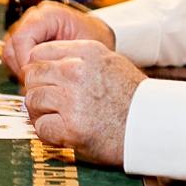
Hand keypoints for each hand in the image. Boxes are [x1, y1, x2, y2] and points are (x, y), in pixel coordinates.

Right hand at [1, 0, 114, 77]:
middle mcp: (34, 16)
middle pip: (12, 46)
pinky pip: (12, 56)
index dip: (27, 62)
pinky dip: (22, 68)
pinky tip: (39, 75)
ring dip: (22, 70)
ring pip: (9, 52)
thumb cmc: (96, 44)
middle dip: (25, 69)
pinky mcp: (24, 38)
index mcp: (48, 14)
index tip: (40, 78)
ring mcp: (27, 26)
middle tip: (41, 84)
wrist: (99, 41)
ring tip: (42, 80)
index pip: (21, 38)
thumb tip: (37, 73)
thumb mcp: (85, 52)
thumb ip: (61, 58)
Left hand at [22, 41, 144, 165]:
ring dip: (40, 112)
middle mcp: (76, 72)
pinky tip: (62, 133)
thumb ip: (79, 59)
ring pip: (32, 100)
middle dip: (38, 90)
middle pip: (32, 76)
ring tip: (57, 118)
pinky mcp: (71, 128)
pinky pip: (40, 127)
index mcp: (85, 52)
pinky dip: (48, 133)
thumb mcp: (111, 63)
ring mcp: (72, 100)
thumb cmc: (134, 98)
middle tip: (50, 103)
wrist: (153, 128)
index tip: (47, 82)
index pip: (39, 53)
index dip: (39, 69)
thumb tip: (49, 63)